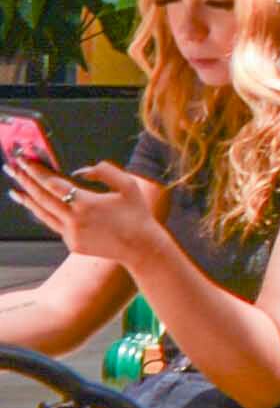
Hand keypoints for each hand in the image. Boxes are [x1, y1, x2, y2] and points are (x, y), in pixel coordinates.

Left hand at [12, 156, 168, 278]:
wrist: (140, 247)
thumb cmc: (137, 214)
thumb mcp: (128, 185)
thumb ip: (105, 171)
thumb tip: (80, 171)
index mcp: (87, 203)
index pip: (53, 184)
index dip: (37, 171)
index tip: (25, 160)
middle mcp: (74, 220)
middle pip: (42, 198)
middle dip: (25, 181)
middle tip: (12, 169)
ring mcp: (71, 234)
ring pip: (43, 214)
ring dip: (27, 200)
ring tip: (15, 190)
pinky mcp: (71, 243)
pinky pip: (54, 224)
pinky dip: (44, 213)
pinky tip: (39, 207)